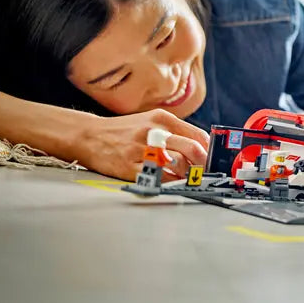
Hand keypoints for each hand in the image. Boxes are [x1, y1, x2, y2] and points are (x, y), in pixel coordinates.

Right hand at [77, 109, 209, 181]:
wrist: (90, 135)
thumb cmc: (125, 131)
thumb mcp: (151, 121)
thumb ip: (175, 131)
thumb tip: (202, 147)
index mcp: (162, 119)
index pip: (197, 135)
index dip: (209, 150)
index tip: (212, 160)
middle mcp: (154, 132)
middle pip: (191, 149)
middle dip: (203, 164)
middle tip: (205, 173)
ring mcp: (142, 150)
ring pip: (178, 164)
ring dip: (189, 175)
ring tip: (190, 179)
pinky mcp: (131, 167)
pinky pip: (159, 177)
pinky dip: (170, 183)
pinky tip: (173, 183)